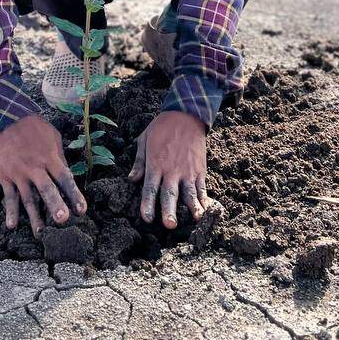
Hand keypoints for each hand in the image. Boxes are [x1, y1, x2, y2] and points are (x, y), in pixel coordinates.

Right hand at [0, 114, 86, 235]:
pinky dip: (10, 211)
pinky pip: (9, 197)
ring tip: (40, 233)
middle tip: (63, 221)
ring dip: (34, 216)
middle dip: (55, 205)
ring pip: (28, 198)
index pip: (65, 179)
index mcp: (50, 158)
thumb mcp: (54, 137)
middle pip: (47, 189)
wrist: (7, 118)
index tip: (82, 210)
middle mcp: (35, 167)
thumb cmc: (35, 128)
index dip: (74, 195)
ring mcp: (19, 173)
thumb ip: (60, 158)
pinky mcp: (5, 176)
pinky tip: (12, 226)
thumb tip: (67, 176)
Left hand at [129, 111, 208, 228]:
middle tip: (169, 225)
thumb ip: (139, 162)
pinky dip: (204, 199)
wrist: (186, 114)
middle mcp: (172, 170)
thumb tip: (132, 180)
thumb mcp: (144, 140)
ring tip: (196, 220)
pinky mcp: (200, 169)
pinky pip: (202, 187)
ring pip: (189, 192)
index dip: (148, 203)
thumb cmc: (162, 127)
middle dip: (169, 210)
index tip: (147, 218)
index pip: (150, 188)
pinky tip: (206, 211)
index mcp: (155, 164)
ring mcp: (188, 170)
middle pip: (170, 193)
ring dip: (192, 207)